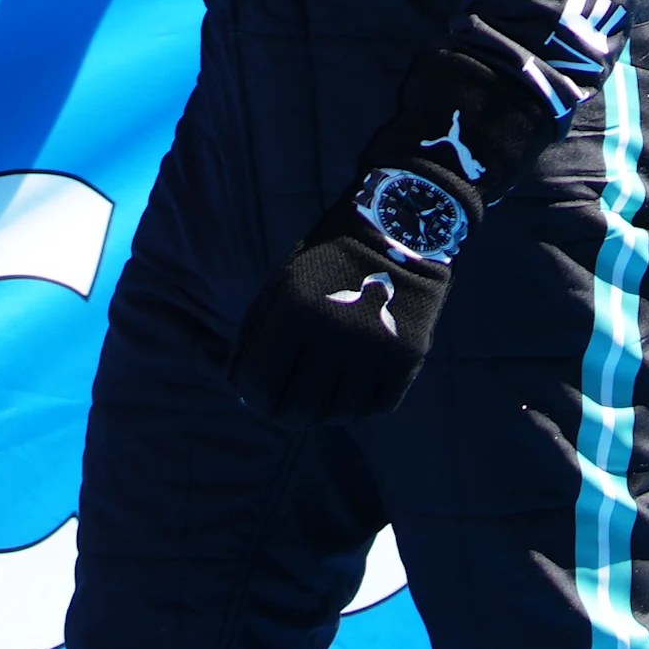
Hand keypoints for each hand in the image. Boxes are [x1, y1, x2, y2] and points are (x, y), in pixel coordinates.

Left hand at [228, 215, 452, 428]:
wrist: (395, 234)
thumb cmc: (325, 263)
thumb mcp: (281, 285)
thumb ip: (256, 335)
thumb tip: (240, 390)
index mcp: (294, 311)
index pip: (261, 384)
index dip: (253, 399)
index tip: (255, 399)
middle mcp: (335, 334)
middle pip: (299, 410)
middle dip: (284, 414)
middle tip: (284, 409)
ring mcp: (375, 349)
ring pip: (339, 415)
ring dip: (323, 412)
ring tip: (319, 395)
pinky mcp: (408, 358)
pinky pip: (376, 407)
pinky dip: (359, 405)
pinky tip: (351, 387)